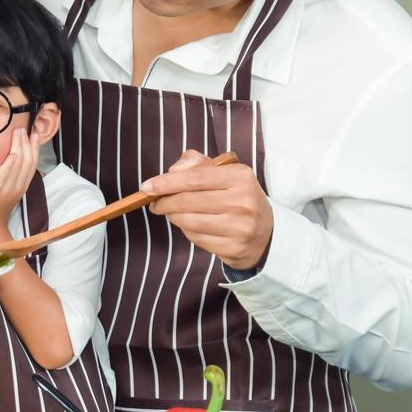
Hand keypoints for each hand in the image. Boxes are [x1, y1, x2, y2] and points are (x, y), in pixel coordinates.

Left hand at [0, 126, 40, 235]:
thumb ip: (8, 177)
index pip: (31, 164)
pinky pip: (5, 176)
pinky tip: (13, 155)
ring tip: (19, 133)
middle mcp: (17, 187)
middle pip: (27, 162)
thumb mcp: (4, 190)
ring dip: (20, 148)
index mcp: (20, 186)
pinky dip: (10, 165)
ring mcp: (8, 190)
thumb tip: (9, 160)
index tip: (33, 134)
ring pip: (19, 165)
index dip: (34, 149)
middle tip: (24, 128)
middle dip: (27, 143)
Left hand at [142, 149, 273, 269]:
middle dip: (164, 202)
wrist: (265, 232)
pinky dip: (187, 231)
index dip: (166, 182)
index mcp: (241, 177)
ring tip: (172, 212)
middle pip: (188, 201)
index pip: (194, 178)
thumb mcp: (224, 173)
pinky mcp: (234, 248)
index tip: (147, 187)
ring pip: (189, 222)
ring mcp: (240, 228)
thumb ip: (196, 164)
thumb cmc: (236, 197)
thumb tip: (172, 170)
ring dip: (173, 217)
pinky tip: (191, 225)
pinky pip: (196, 239)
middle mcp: (243, 202)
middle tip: (155, 202)